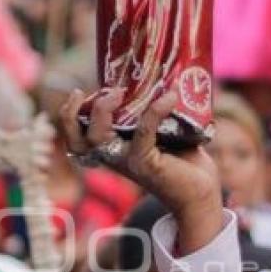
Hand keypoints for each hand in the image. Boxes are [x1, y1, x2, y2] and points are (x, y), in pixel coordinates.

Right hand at [60, 88, 223, 255]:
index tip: (78, 93)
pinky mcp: (147, 165)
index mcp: (112, 150)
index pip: (77, 139)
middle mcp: (114, 158)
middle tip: (103, 91)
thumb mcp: (163, 132)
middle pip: (78, 141)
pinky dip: (154, 111)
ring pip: (97, 140)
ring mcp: (128, 162)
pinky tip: (170, 96)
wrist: (201, 193)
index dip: (69, 117)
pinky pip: (143, 132)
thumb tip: (162, 78)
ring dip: (102, 111)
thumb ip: (154, 112)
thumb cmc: (184, 162)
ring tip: (119, 91)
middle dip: (75, 113)